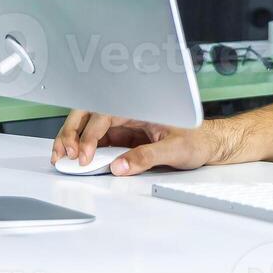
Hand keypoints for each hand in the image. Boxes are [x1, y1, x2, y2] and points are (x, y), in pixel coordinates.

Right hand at [50, 110, 229, 175]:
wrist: (210, 144)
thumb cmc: (199, 140)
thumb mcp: (176, 149)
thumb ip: (148, 157)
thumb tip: (119, 166)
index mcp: (142, 106)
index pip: (106, 114)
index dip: (90, 134)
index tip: (84, 154)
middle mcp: (130, 111)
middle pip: (89, 114)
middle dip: (71, 131)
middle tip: (64, 154)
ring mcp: (125, 124)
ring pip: (89, 126)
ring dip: (72, 139)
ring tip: (62, 157)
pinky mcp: (123, 137)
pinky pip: (97, 140)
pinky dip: (82, 148)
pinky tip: (75, 160)